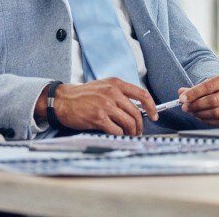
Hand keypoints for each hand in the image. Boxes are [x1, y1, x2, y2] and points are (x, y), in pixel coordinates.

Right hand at [35, 78, 157, 135]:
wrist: (63, 100)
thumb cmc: (84, 95)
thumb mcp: (104, 86)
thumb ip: (120, 93)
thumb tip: (137, 107)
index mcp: (116, 83)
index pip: (142, 94)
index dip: (152, 106)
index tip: (154, 115)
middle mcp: (113, 93)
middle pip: (136, 112)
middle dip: (140, 125)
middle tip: (139, 131)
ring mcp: (106, 105)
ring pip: (128, 122)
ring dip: (132, 132)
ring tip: (130, 135)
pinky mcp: (98, 118)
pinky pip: (116, 130)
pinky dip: (120, 135)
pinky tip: (119, 136)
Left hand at [178, 70, 218, 126]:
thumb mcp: (217, 82)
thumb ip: (199, 87)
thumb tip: (181, 92)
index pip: (209, 85)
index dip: (194, 93)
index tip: (182, 98)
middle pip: (212, 100)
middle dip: (195, 105)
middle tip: (186, 108)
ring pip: (217, 113)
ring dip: (201, 114)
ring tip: (193, 113)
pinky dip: (209, 121)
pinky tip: (203, 118)